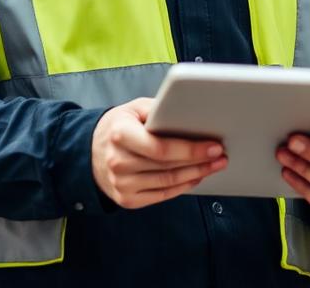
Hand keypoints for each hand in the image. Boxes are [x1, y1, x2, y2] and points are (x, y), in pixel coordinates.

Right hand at [91, 97, 227, 208]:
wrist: (88, 152)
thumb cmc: (118, 126)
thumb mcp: (133, 109)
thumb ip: (159, 110)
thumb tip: (191, 114)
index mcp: (120, 135)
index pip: (161, 148)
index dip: (191, 149)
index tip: (214, 145)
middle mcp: (118, 162)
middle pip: (168, 167)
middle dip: (200, 161)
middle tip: (221, 155)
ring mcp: (121, 185)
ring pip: (168, 183)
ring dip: (196, 175)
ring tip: (215, 166)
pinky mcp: (126, 200)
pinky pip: (161, 195)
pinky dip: (183, 187)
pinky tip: (196, 177)